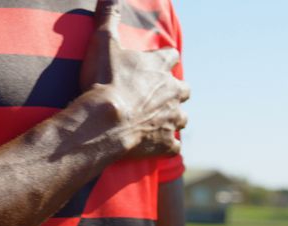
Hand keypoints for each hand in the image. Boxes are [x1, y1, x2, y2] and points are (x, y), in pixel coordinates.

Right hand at [79, 0, 188, 156]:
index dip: (160, 60)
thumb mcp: (103, 43)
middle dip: (173, 91)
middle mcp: (173, 91)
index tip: (151, 64)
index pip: (170, 56)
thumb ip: (108, 17)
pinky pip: (173, 147)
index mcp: (161, 67)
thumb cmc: (104, 81)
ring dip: (171, 118)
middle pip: (183, 88)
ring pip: (182, 118)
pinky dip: (165, 146)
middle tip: (155, 95)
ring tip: (155, 121)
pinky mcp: (165, 144)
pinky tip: (154, 146)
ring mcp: (172, 119)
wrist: (103, 122)